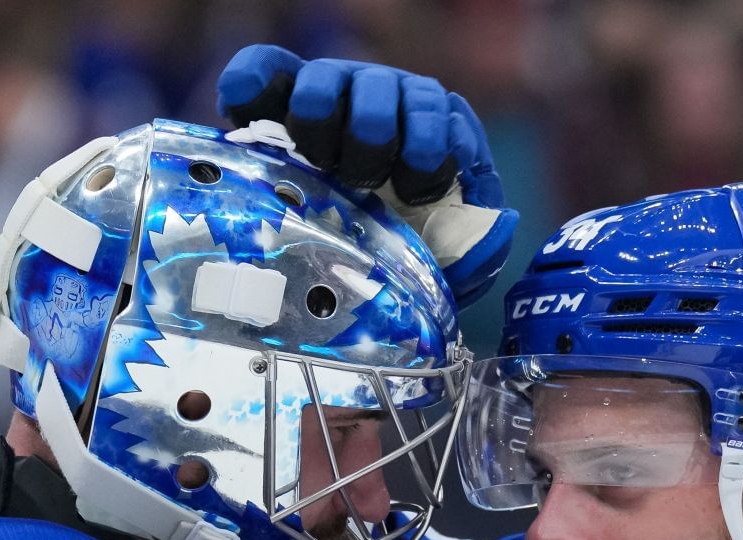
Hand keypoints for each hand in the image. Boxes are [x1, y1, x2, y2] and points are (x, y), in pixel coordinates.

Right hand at [217, 46, 519, 308]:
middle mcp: (383, 101)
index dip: (432, 146)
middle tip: (360, 180)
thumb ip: (479, 245)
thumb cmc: (399, 255)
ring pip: (323, 82)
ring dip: (320, 120)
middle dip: (375, 136)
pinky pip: (262, 71)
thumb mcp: (447, 260)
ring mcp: (330, 95)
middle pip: (381, 90)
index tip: (417, 188)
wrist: (344, 265)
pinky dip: (251, 83)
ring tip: (318, 163)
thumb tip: (501, 218)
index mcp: (431, 130)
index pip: (440, 114)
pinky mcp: (277, 99)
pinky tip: (242, 111)